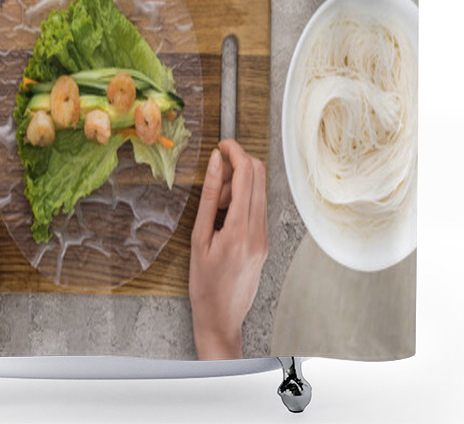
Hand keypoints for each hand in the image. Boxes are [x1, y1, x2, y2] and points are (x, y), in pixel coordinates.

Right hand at [189, 139, 267, 359]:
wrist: (221, 320)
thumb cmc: (203, 285)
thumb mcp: (198, 238)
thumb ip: (208, 197)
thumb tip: (214, 162)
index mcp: (239, 229)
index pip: (246, 174)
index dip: (235, 151)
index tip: (222, 143)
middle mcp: (259, 231)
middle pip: (259, 176)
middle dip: (239, 163)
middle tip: (215, 172)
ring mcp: (265, 237)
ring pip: (260, 190)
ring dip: (239, 182)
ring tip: (216, 201)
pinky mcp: (265, 242)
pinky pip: (258, 207)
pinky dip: (243, 198)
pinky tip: (224, 211)